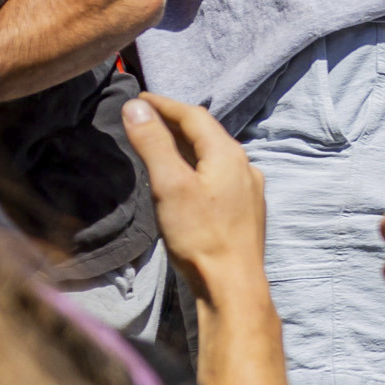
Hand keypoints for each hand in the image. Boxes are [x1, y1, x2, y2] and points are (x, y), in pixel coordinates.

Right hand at [120, 93, 265, 310]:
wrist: (232, 285)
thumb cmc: (200, 236)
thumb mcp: (169, 185)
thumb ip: (153, 143)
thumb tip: (135, 107)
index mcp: (228, 155)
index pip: (194, 115)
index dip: (164, 104)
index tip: (138, 98)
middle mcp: (245, 167)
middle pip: (206, 133)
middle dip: (174, 122)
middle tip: (144, 116)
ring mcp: (248, 190)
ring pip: (213, 155)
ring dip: (186, 144)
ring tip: (159, 142)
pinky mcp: (245, 211)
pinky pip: (218, 175)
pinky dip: (197, 166)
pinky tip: (185, 177)